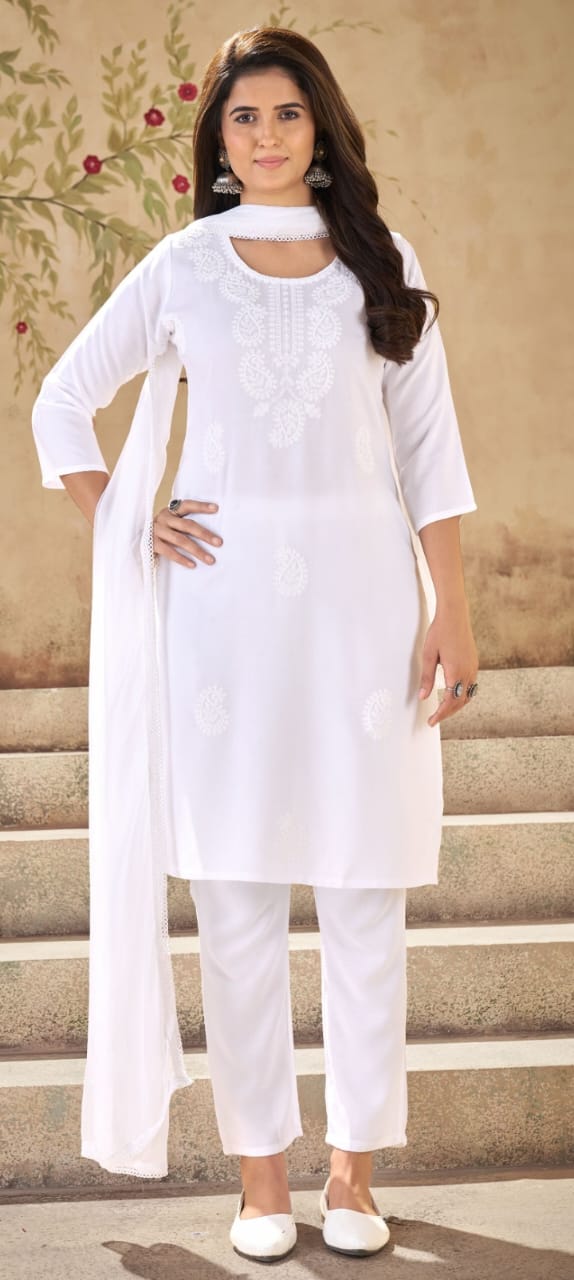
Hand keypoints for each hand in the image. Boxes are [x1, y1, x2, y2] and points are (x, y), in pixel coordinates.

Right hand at [153, 498, 222, 567]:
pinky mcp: (151, 544)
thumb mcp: (171, 523)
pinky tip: (193, 565)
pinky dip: (182, 559)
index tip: (216, 508)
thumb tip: (211, 534)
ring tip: (210, 560)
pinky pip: (169, 552)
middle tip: (219, 543)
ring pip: (181, 540)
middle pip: (188, 525)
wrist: (137, 540)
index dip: (201, 506)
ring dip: (197, 551)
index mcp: (171, 511)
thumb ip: (184, 524)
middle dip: (205, 534)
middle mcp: (163, 518)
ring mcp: (156, 531)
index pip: (187, 505)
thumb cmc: (162, 532)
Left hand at [418, 601, 478, 727]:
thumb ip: (426, 678)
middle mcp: (468, 672)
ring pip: (467, 695)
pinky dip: (462, 694)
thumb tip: (423, 697)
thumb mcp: (428, 656)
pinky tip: (453, 693)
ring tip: (443, 709)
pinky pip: (470, 685)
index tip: (431, 721)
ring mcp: (473, 667)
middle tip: (435, 718)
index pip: (450, 702)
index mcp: (456, 672)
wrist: (454, 615)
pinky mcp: (474, 662)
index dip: (441, 714)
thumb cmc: (440, 632)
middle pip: (460, 702)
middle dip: (448, 713)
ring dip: (456, 705)